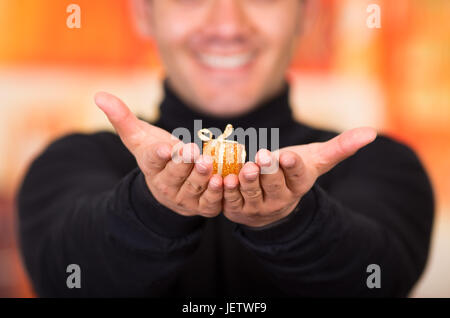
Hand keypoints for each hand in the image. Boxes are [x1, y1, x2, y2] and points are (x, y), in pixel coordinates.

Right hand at [95, 92, 223, 217]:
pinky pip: (210, 202)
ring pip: (193, 188)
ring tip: (207, 163)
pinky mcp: (202, 206)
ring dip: (201, 177)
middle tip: (192, 151)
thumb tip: (99, 95)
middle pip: (174, 174)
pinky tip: (224, 181)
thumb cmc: (156, 154)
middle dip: (183, 163)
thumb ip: (122, 117)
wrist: (170, 184)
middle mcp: (165, 184)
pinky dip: (218, 194)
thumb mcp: (138, 137)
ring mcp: (184, 197)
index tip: (164, 148)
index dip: (158, 154)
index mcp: (150, 166)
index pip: (152, 159)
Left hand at [222, 128, 376, 227]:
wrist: (271, 201)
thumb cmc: (293, 173)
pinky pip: (230, 202)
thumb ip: (340, 147)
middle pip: (275, 186)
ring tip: (245, 168)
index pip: (298, 175)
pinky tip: (224, 180)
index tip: (288, 155)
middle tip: (264, 156)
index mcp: (299, 184)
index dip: (293, 166)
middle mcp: (280, 199)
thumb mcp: (316, 159)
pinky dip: (226, 192)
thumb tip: (371, 132)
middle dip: (269, 171)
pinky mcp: (238, 210)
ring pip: (252, 195)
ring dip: (247, 182)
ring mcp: (258, 207)